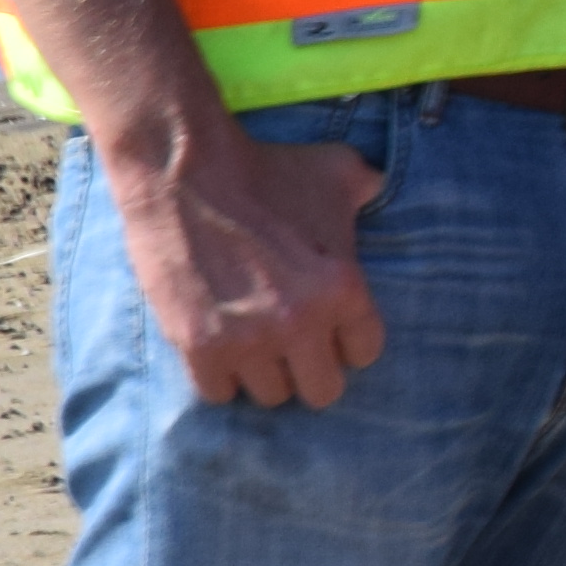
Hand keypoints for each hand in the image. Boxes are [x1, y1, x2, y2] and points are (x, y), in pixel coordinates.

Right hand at [97, 109, 389, 410]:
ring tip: (254, 343)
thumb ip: (366, 187)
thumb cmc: (266, 170)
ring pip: (271, 395)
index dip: (346, 341)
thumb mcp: (335, 170)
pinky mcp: (199, 347)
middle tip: (292, 346)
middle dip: (310, 369)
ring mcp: (249, 339)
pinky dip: (219, 376)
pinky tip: (218, 348)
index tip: (329, 329)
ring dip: (264, 373)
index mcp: (345, 287)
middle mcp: (302, 322)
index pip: (365, 352)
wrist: (185, 174)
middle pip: (323, 390)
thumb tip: (379, 184)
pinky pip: (220, 393)